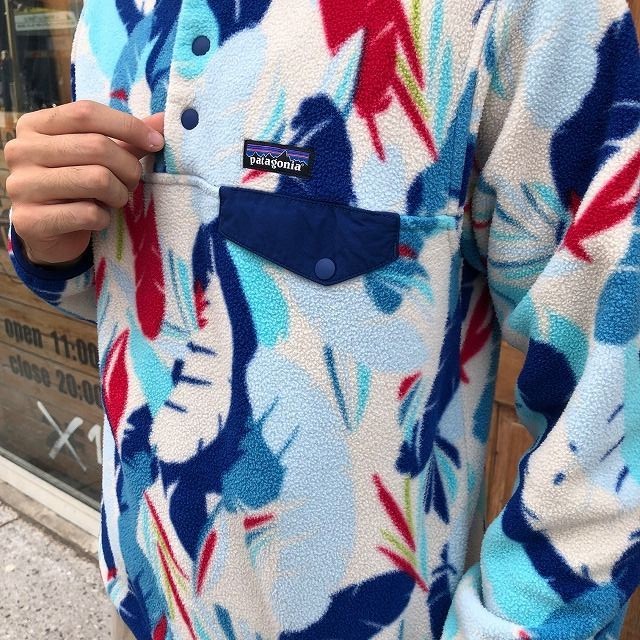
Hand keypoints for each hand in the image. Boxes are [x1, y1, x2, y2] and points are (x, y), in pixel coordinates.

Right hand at [5, 100, 164, 267]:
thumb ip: (126, 138)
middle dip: (128, 167)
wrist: (48, 234)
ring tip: (115, 199)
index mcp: (35, 126)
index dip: (128, 126)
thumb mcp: (98, 158)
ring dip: (119, 194)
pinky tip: (97, 219)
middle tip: (132, 182)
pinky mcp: (30, 220)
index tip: (156, 143)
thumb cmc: (77, 188)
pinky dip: (104, 218)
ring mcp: (22, 186)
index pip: (86, 112)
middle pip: (97, 146)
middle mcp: (21, 151)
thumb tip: (163, 120)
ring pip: (97, 179)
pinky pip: (89, 214)